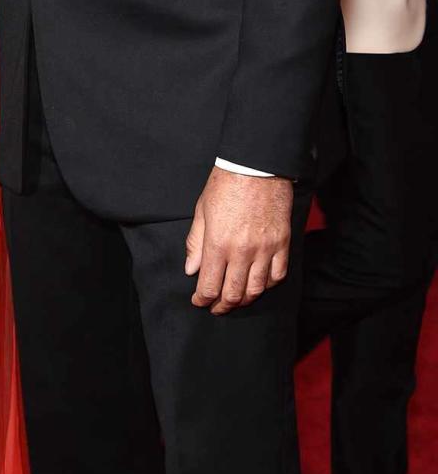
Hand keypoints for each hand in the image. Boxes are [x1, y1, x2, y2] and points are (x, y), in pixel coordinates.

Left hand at [184, 166, 292, 314]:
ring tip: (236, 300)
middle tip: (216, 307)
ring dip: (244, 299)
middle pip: (233, 293)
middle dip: (222, 305)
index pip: (209, 286)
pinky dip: (267, 285)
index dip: (202, 299)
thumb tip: (191, 269)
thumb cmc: (225, 185)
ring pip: (257, 289)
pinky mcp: (282, 243)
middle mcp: (242, 251)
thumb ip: (196, 243)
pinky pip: (278, 275)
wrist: (256, 166)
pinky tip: (259, 285)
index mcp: (218, 243)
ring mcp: (265, 249)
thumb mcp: (202, 211)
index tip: (198, 301)